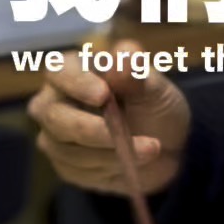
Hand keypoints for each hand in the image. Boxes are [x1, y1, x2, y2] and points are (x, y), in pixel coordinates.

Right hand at [28, 38, 190, 195]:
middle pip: (54, 116)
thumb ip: (137, 73)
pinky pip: (78, 171)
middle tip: (127, 136)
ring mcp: (56, 136)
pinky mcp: (65, 165)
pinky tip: (134, 163)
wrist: (168, 147)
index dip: (77, 83)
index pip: (59, 71)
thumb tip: (126, 53)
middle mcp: (55, 102)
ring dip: (111, 153)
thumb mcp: (155, 88)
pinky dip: (110, 168)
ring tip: (151, 149)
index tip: (103, 95)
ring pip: (68, 149)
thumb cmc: (155, 106)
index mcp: (73, 71)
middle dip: (94, 129)